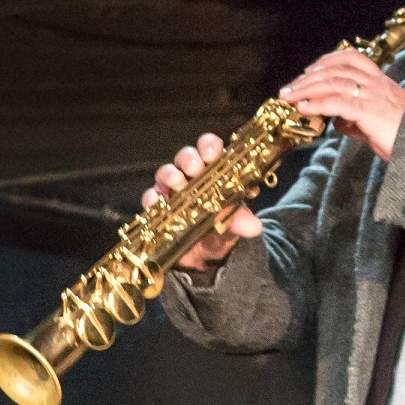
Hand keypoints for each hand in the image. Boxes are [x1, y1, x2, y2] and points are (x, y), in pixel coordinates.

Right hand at [150, 134, 261, 271]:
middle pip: (185, 156)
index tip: (212, 154)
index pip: (209, 148)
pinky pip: (150, 197)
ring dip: (171, 175)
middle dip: (189, 159)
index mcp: (212, 173)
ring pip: (165, 172)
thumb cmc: (219, 232)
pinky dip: (152, 198)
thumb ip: (240, 223)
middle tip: (195, 169)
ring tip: (179, 185)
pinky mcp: (157, 207)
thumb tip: (255, 227)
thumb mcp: (232, 227)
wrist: (202, 258)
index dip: (209, 146)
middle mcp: (190, 177)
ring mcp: (171, 191)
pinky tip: (159, 203)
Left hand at [281, 47, 404, 159]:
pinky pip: (338, 102)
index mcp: (381, 82)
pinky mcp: (369, 111)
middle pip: (337, 69)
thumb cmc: (404, 137)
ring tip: (289, 96)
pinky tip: (304, 108)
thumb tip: (337, 121)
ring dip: (307, 88)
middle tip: (288, 88)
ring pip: (334, 82)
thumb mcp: (376, 123)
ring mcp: (374, 95)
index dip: (328, 60)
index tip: (309, 69)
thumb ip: (355, 119)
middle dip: (308, 77)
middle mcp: (377, 84)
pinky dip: (317, 103)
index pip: (353, 59)